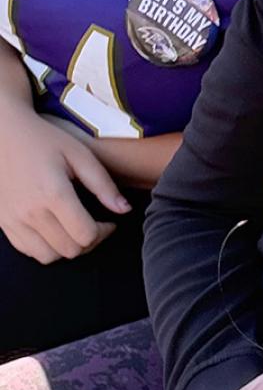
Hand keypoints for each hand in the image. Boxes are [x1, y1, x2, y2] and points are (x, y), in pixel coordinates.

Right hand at [0, 109, 130, 261]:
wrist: (1, 133)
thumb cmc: (42, 139)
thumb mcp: (79, 154)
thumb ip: (103, 184)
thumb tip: (124, 209)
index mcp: (53, 193)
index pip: (86, 235)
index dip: (104, 233)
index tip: (109, 222)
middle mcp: (31, 211)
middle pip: (70, 250)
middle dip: (89, 242)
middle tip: (95, 226)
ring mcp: (13, 219)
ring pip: (49, 256)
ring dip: (67, 248)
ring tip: (74, 229)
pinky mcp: (3, 222)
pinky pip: (28, 250)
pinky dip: (45, 247)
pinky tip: (54, 230)